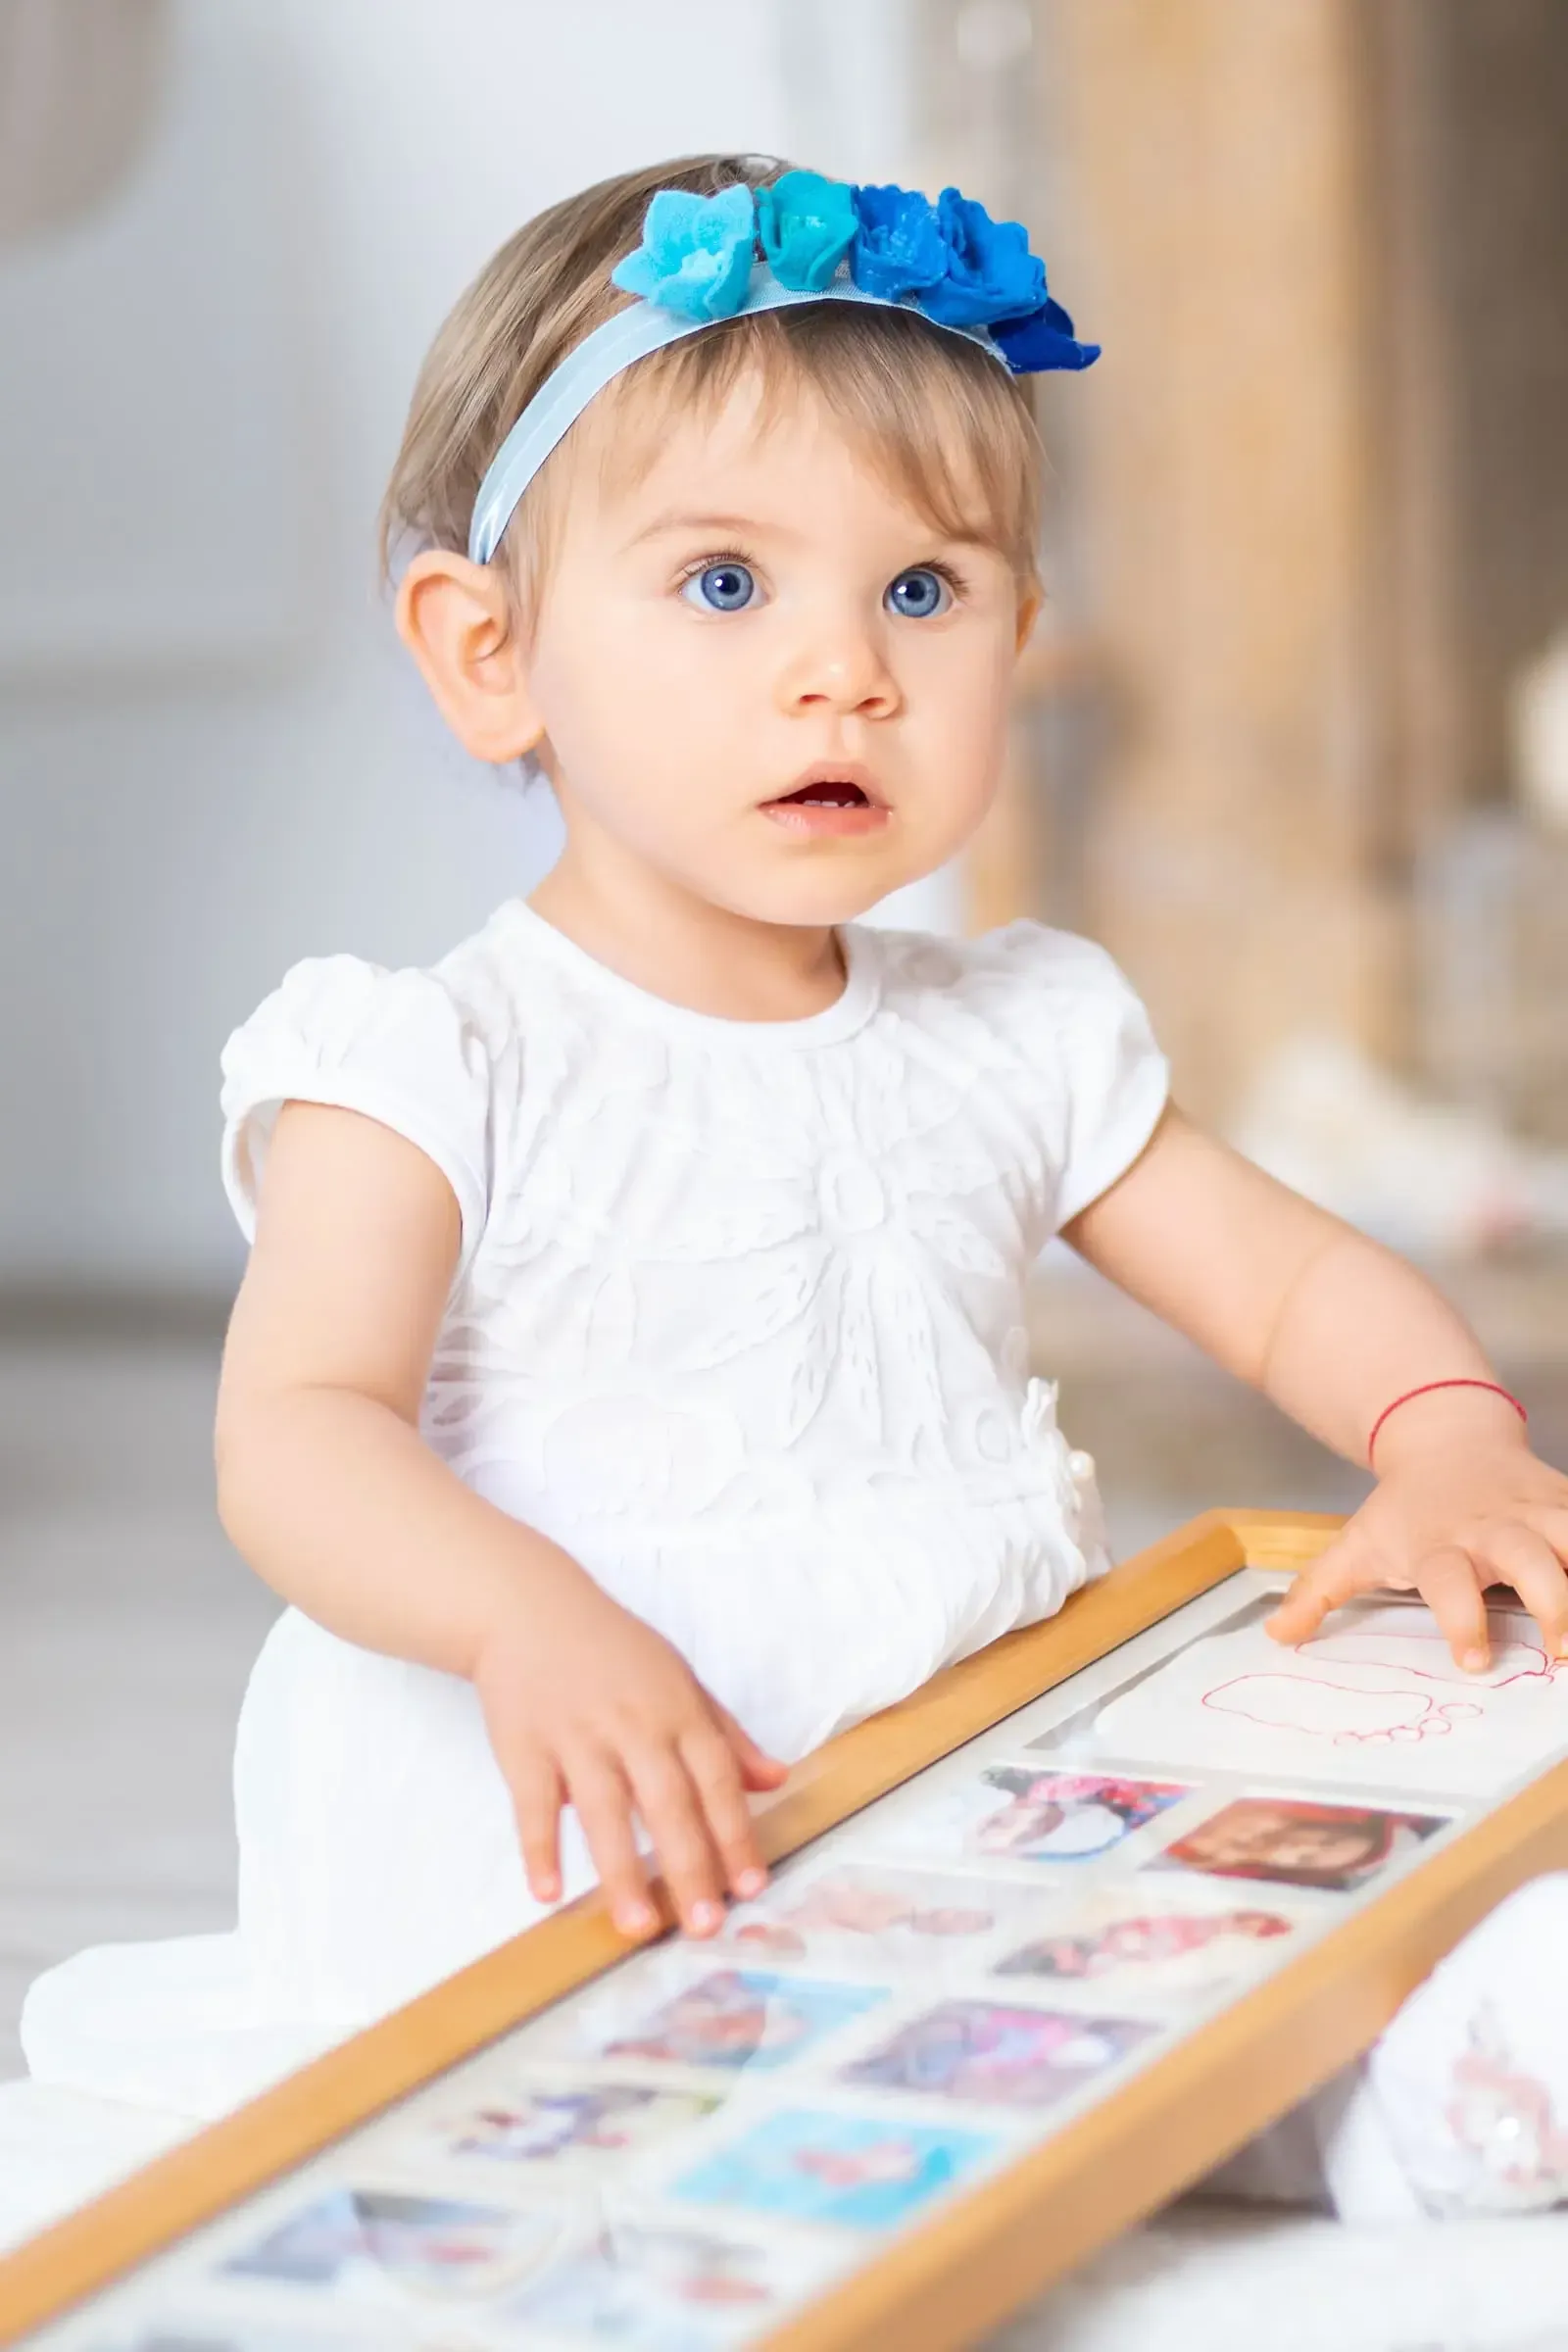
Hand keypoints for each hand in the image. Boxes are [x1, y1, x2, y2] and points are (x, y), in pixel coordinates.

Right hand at [471, 1560, 786, 1940]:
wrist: (531, 1609)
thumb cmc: (614, 1651)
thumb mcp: (681, 1679)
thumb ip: (727, 1734)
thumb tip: (776, 1779)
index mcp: (677, 1710)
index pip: (716, 1781)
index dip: (735, 1835)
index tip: (752, 1888)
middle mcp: (632, 1725)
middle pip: (667, 1803)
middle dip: (689, 1866)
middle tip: (703, 1926)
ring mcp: (576, 1736)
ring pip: (603, 1811)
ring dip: (621, 1871)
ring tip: (637, 1925)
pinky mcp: (524, 1746)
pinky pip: (532, 1804)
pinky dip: (539, 1847)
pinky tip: (548, 1891)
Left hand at [1268, 1414, 1567, 1666]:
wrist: (1445, 1437)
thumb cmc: (1405, 1510)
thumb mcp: (1357, 1543)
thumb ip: (1319, 1592)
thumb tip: (1278, 1637)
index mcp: (1440, 1544)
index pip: (1448, 1583)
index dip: (1460, 1620)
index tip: (1472, 1661)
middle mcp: (1494, 1528)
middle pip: (1528, 1555)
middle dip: (1553, 1599)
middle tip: (1563, 1648)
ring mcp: (1537, 1512)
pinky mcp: (1567, 1500)